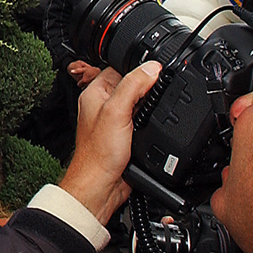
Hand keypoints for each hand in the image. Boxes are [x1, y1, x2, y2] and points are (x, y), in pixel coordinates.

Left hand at [58, 61, 161, 226]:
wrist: (102, 185)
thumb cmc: (99, 153)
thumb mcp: (117, 111)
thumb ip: (134, 86)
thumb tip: (151, 67)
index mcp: (95, 93)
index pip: (119, 68)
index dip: (138, 68)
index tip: (156, 71)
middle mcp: (103, 105)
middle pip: (132, 85)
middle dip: (146, 88)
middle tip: (158, 92)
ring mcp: (115, 121)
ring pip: (139, 104)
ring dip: (150, 106)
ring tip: (155, 110)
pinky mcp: (125, 136)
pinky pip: (142, 121)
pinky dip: (151, 121)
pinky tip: (155, 125)